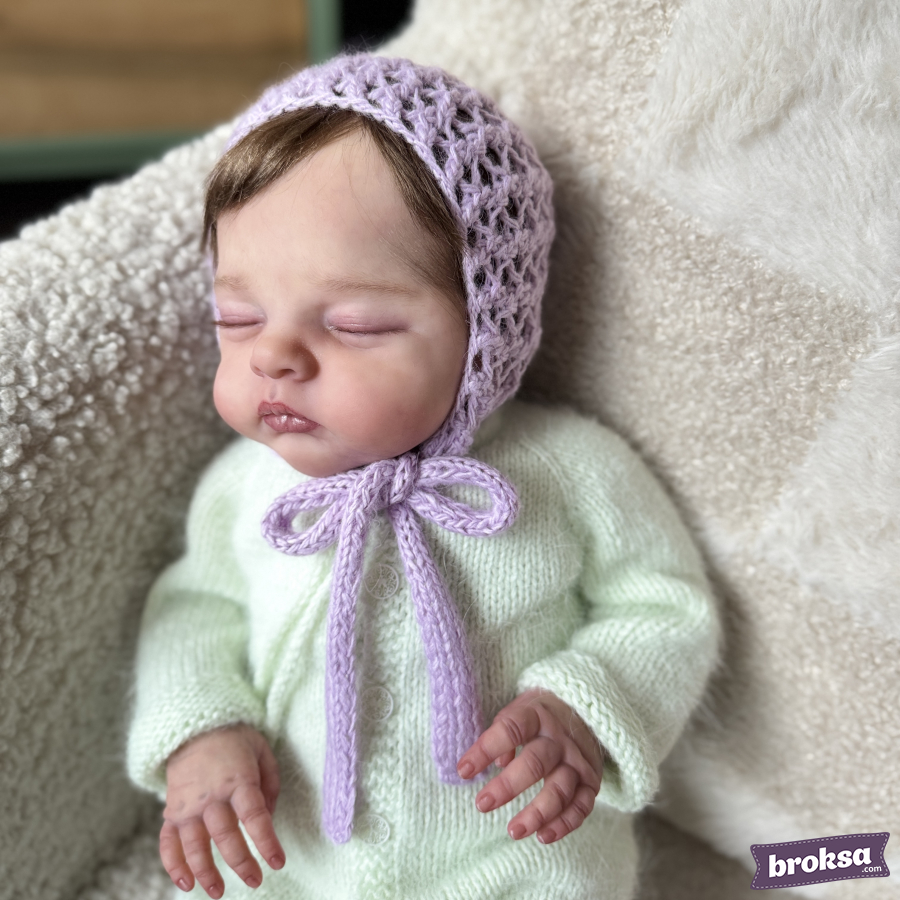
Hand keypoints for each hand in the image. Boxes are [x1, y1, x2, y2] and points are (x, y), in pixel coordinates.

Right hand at [161, 724, 284, 897]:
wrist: (196, 728)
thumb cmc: (236, 741)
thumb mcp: (262, 752)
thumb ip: (271, 785)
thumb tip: (269, 820)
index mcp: (239, 779)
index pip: (254, 816)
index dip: (266, 842)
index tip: (278, 862)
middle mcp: (212, 795)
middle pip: (225, 835)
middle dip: (240, 862)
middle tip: (255, 881)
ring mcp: (188, 805)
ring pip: (194, 845)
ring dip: (205, 872)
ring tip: (218, 892)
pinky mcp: (172, 811)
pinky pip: (168, 842)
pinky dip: (173, 865)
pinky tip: (185, 883)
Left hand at [456, 689, 602, 844]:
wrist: (586, 710)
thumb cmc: (541, 715)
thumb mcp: (521, 710)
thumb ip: (505, 731)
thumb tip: (499, 763)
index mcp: (537, 715)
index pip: (511, 729)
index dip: (486, 749)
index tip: (463, 770)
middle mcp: (560, 738)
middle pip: (535, 763)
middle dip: (507, 786)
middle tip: (482, 804)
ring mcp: (578, 760)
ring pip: (560, 790)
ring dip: (537, 813)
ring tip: (513, 831)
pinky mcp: (591, 781)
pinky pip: (581, 806)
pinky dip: (564, 824)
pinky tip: (543, 836)